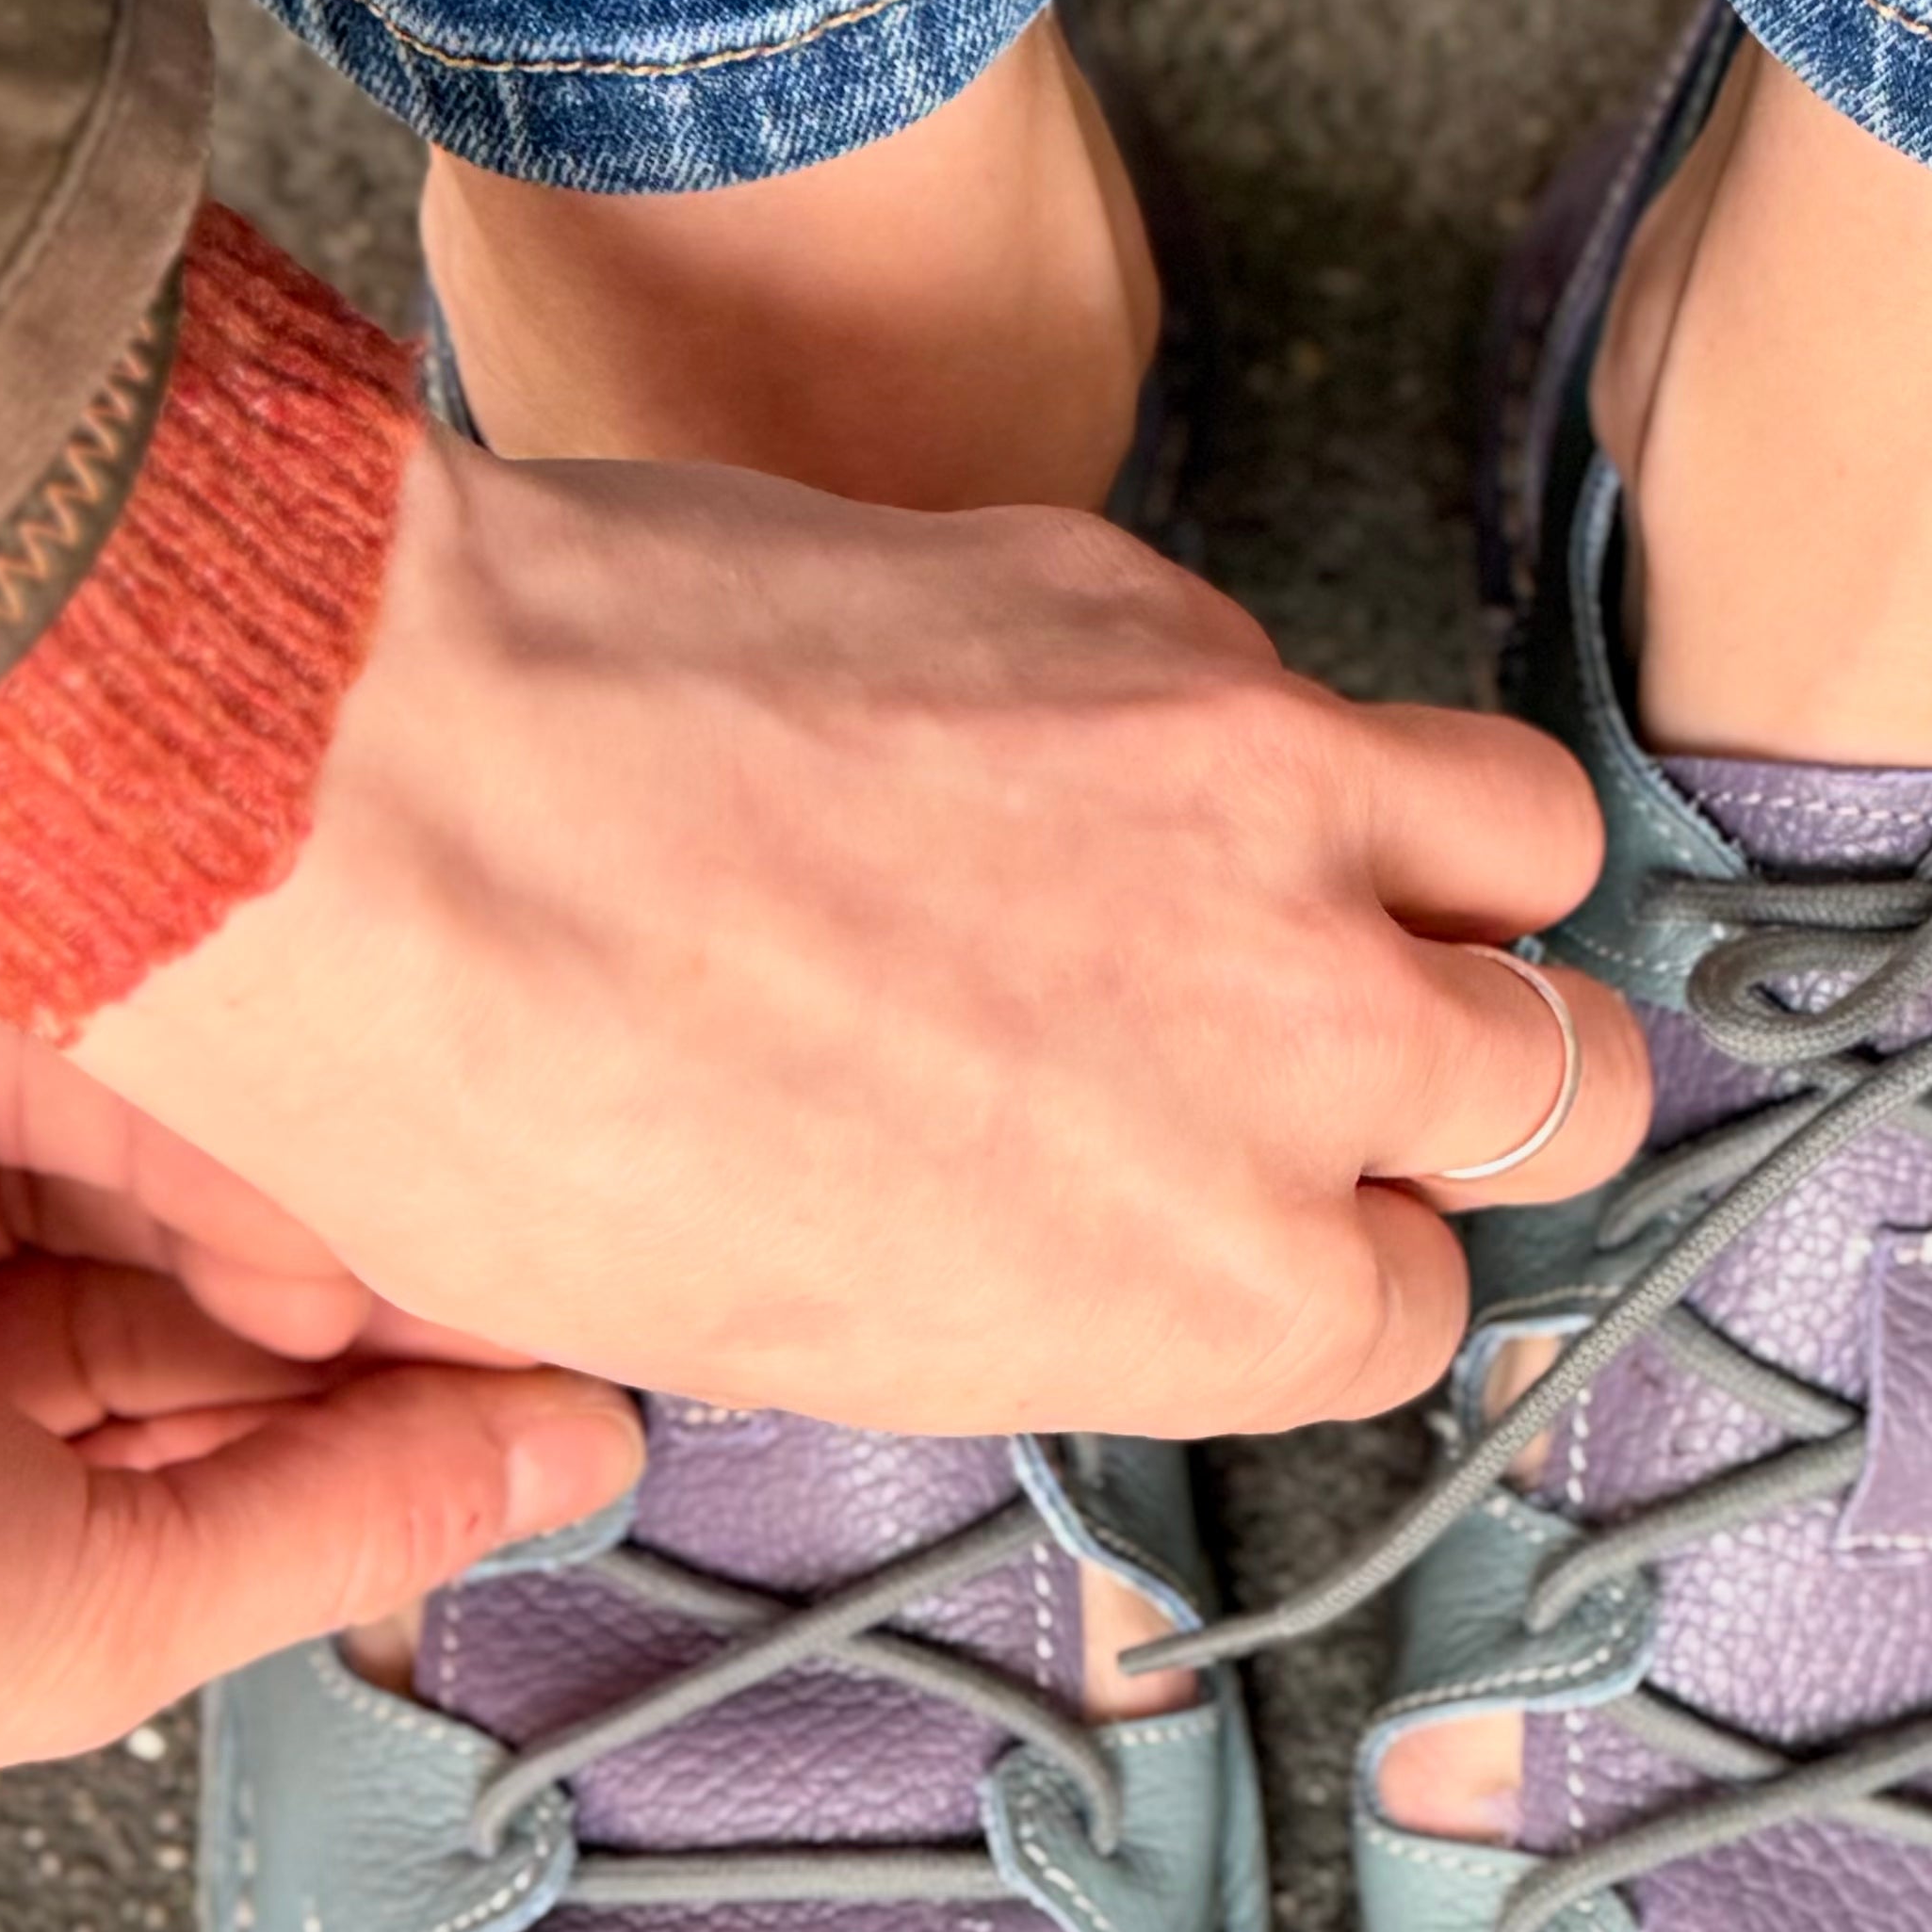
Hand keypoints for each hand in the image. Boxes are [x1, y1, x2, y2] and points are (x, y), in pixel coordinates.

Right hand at [0, 947, 637, 1865]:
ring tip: (411, 1231)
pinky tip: (285, 1164)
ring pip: (94, 1163)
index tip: (547, 1380)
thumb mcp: (84, 1618)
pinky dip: (162, 1099)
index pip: (175, 1469)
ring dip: (259, 1198)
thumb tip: (571, 1460)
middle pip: (156, 1306)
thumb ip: (337, 1521)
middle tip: (528, 1275)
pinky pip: (9, 1045)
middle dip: (339, 1307)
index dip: (358, 1429)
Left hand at [71, 438, 1652, 1432]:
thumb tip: (1056, 1230)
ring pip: (1530, 838)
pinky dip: (1222, 712)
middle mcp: (1302, 1056)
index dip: (1336, 1256)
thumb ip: (1025, 1287)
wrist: (373, 804)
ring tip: (1312, 867)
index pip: (1421, 1304)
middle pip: (1559, 1082)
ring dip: (1455, 869)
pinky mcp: (1155, 606)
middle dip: (1474, 1079)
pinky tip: (1043, 727)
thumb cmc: (508, 1109)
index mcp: (1217, 1292)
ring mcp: (1265, 802)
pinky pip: (1289, 668)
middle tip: (1342, 1051)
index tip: (1270, 1219)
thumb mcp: (783, 1325)